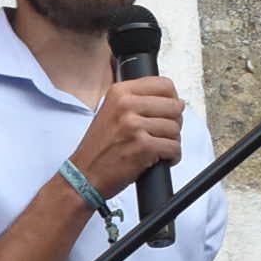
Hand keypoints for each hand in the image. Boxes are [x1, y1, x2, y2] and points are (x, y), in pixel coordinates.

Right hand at [68, 75, 185, 198]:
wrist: (84, 175)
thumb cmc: (99, 148)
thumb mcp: (111, 112)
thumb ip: (137, 101)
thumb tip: (171, 100)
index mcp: (120, 92)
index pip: (165, 85)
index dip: (172, 100)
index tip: (168, 111)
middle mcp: (126, 105)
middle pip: (174, 106)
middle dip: (174, 123)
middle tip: (162, 133)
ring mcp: (134, 125)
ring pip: (175, 128)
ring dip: (172, 142)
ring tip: (158, 148)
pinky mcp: (143, 146)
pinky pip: (174, 148)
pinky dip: (172, 157)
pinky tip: (160, 159)